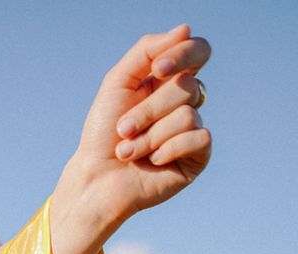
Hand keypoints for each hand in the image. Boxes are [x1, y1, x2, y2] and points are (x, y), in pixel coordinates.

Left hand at [81, 24, 211, 219]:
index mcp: (169, 81)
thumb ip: (147, 51)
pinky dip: (169, 149)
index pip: (197, 52)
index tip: (157, 69)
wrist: (97, 178)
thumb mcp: (118, 82)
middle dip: (148, 110)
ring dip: (150, 135)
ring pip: (187, 114)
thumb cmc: (103, 133)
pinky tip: (153, 162)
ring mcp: (193, 130)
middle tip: (123, 129)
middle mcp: (185, 103)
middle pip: (186, 87)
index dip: (183, 55)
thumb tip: (186, 29)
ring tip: (129, 151)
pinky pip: (200, 137)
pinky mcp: (198, 157)